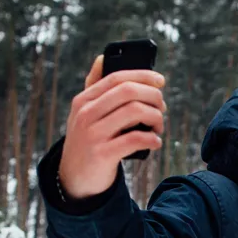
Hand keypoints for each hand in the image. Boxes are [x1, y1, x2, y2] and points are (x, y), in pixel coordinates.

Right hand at [57, 55, 166, 198]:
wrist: (75, 179)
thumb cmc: (88, 140)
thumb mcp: (84, 113)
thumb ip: (94, 88)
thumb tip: (102, 57)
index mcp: (83, 100)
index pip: (116, 77)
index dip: (143, 75)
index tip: (161, 81)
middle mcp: (85, 115)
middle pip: (128, 92)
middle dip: (153, 96)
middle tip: (162, 107)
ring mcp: (92, 135)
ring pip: (135, 112)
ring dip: (156, 118)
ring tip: (159, 127)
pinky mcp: (102, 155)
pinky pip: (135, 139)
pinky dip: (152, 139)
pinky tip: (155, 142)